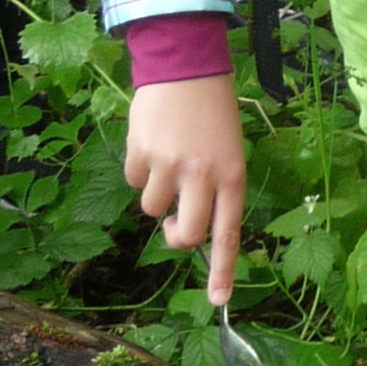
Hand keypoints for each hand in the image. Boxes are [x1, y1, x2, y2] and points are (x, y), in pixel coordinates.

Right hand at [126, 70, 246, 304]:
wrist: (185, 64)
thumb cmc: (212, 110)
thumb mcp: (229, 149)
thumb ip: (215, 186)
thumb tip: (189, 224)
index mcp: (232, 175)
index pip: (228, 234)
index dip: (223, 271)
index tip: (219, 301)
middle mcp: (203, 175)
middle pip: (188, 234)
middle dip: (178, 236)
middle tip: (176, 223)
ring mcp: (170, 165)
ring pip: (154, 209)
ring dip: (156, 193)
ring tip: (167, 157)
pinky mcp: (141, 153)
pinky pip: (134, 181)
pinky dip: (139, 169)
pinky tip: (152, 142)